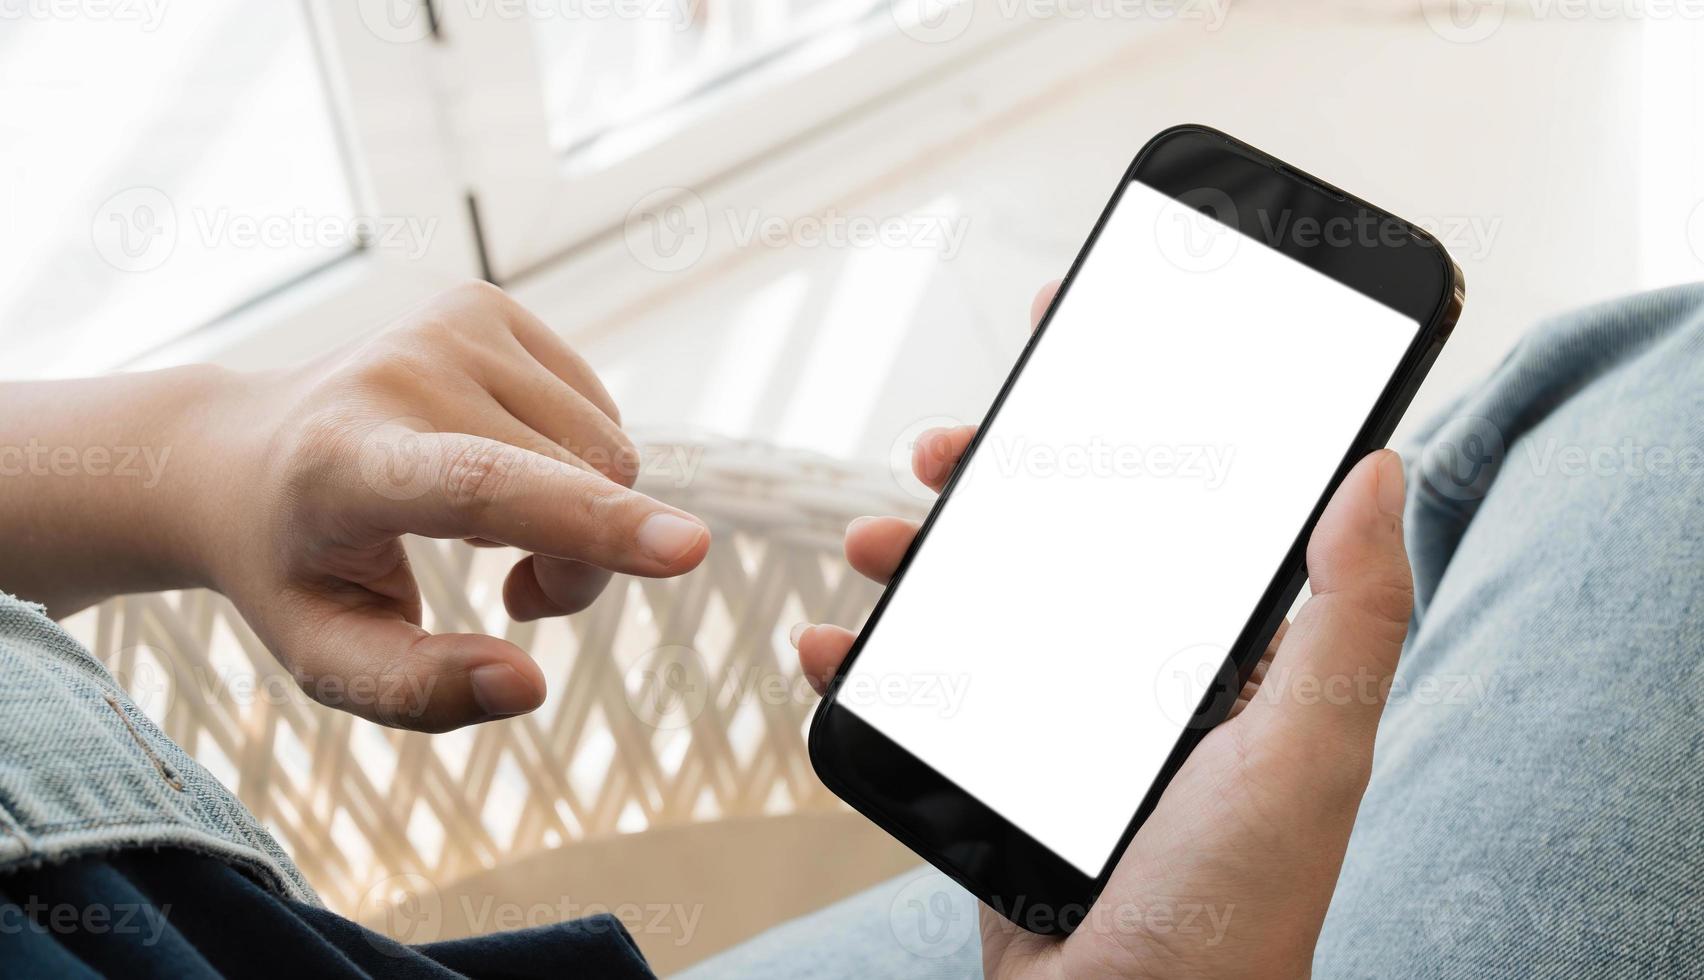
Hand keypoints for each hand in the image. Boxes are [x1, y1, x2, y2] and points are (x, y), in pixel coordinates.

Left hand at [16, 282, 708, 732]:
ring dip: (584, 516)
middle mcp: (401, 372)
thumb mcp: (327, 657)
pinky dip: (574, 466)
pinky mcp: (485, 304)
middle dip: (582, 562)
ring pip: (610, 450)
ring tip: (494, 535)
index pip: (484, 490)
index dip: (587, 524)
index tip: (689, 550)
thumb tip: (529, 686)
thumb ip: (420, 689)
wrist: (241, 453)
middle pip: (582, 485)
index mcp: (346, 466)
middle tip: (515, 596)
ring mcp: (448, 324)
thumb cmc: (295, 569)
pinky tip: (505, 473)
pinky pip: (599, 411)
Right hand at [790, 283, 1411, 978]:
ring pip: (978, 600)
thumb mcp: (1308, 748)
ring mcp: (1061, 723)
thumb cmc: (1234, 906)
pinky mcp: (994, 773)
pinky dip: (863, 664)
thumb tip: (1381, 465)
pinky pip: (919, 693)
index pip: (1181, 504)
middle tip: (949, 446)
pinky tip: (827, 647)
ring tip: (870, 544)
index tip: (1078, 341)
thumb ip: (1349, 613)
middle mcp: (1144, 675)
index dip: (1131, 415)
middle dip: (995, 478)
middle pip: (1059, 537)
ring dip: (915, 556)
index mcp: (1229, 653)